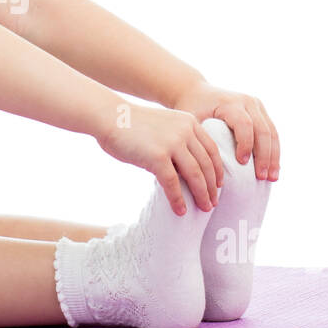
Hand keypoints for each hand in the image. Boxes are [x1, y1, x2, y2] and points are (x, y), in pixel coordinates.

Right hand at [96, 104, 225, 215]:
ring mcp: (172, 143)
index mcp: (188, 122)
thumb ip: (176, 141)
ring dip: (201, 194)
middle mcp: (185, 131)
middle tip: (213, 202)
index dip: (218, 170)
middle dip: (211, 186)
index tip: (219, 185)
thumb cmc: (130, 125)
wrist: (109, 117)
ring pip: (195, 174)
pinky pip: (173, 183)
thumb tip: (183, 169)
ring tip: (203, 209)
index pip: (211, 150)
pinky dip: (178, 199)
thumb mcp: (162, 126)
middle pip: (206, 164)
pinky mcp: (157, 156)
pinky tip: (180, 210)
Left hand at [171, 81, 279, 181]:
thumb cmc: (191, 108)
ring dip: (274, 156)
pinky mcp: (260, 111)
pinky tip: (273, 168)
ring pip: (272, 132)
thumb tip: (202, 166)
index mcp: (230, 102)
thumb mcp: (191, 120)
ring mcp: (256, 105)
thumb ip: (198, 138)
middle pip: (263, 129)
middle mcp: (247, 101)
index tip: (243, 164)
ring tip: (272, 178)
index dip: (246, 144)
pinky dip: (274, 151)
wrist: (196, 91)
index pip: (244, 124)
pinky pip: (271, 132)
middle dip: (265, 156)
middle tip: (262, 178)